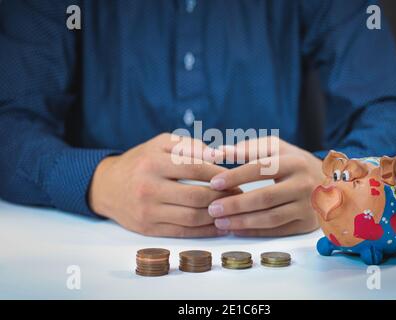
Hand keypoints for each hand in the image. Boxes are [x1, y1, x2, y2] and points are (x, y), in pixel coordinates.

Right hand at [89, 133, 236, 236]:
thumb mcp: (160, 143)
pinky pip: (183, 232)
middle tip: (239, 194)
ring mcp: (148, 211)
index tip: (236, 177)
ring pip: (192, 217)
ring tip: (232, 209)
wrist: (107, 186)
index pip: (195, 169)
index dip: (220, 174)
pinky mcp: (149, 229)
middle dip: (223, 197)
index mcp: (153, 163)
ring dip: (217, 215)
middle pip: (197, 196)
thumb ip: (190, 145)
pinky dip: (205, 231)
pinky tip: (219, 225)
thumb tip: (219, 156)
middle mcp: (148, 188)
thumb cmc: (140, 161)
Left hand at [207, 137, 322, 236]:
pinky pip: (277, 230)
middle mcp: (303, 184)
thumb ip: (247, 148)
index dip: (236, 176)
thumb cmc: (293, 162)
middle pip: (264, 197)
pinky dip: (255, 232)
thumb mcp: (276, 148)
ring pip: (270, 218)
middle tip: (213, 208)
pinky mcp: (306, 223)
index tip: (214, 182)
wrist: (328, 181)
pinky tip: (236, 229)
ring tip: (219, 221)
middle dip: (235, 204)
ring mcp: (307, 206)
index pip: (260, 169)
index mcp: (294, 162)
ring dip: (242, 222)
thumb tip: (216, 153)